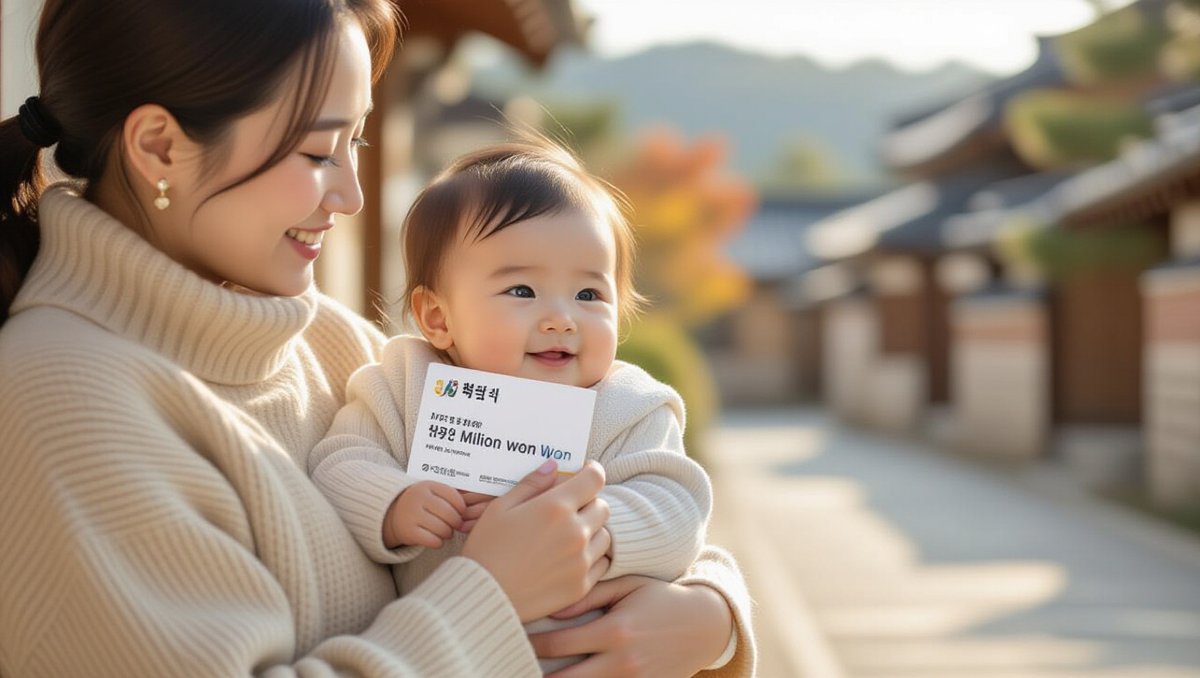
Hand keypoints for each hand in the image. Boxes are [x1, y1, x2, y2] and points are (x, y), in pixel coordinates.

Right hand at [382, 480, 466, 548]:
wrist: (394, 514)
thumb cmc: (423, 504)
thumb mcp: (434, 492)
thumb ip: (453, 494)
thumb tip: (481, 498)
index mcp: (428, 485)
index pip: (454, 497)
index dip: (462, 508)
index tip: (461, 513)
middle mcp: (418, 497)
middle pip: (450, 514)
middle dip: (456, 523)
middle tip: (455, 525)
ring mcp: (412, 514)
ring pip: (443, 529)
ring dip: (448, 534)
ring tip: (446, 532)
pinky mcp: (408, 531)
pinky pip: (433, 540)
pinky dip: (438, 543)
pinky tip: (436, 539)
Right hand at [462, 460, 610, 622]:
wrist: (483, 596)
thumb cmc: (487, 549)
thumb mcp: (500, 508)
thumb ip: (531, 484)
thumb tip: (553, 466)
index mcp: (555, 508)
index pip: (595, 478)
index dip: (592, 471)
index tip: (585, 473)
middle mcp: (575, 532)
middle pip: (603, 506)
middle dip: (590, 502)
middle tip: (571, 508)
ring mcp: (581, 561)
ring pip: (604, 535)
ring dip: (592, 529)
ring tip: (568, 535)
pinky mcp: (582, 585)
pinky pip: (601, 563)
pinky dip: (592, 556)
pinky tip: (570, 557)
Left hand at [529, 576, 733, 677]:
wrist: (705, 625)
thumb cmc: (660, 598)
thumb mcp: (628, 586)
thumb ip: (590, 595)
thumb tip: (552, 607)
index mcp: (616, 630)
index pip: (561, 643)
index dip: (533, 644)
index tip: (512, 636)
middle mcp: (623, 661)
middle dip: (536, 674)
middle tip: (512, 664)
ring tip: (531, 676)